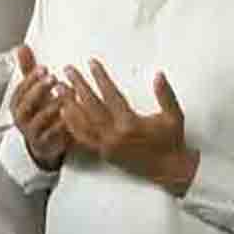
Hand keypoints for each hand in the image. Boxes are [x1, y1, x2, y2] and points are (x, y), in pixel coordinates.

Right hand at [8, 46, 70, 170]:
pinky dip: (61, 126)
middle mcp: (21, 119)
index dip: (31, 79)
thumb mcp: (33, 89)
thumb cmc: (39, 109)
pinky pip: (52, 136)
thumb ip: (28, 69)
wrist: (42, 141)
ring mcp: (32, 132)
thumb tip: (21, 46)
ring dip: (51, 108)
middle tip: (53, 78)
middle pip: (26, 105)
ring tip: (63, 96)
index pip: (20, 90)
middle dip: (39, 90)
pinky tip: (71, 117)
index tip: (44, 68)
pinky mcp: (45, 144)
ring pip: (39, 121)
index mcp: (17, 104)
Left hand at [58, 61, 199, 195]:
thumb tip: (158, 75)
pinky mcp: (104, 154)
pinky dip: (71, 125)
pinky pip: (82, 139)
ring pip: (81, 123)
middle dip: (78, 86)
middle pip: (90, 107)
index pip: (110, 95)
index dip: (100, 77)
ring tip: (59, 89)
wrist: (169, 170)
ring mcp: (106, 146)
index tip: (91, 63)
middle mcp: (114, 136)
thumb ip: (165, 95)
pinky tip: (64, 114)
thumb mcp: (174, 116)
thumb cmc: (172, 141)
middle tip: (68, 71)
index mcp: (130, 124)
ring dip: (69, 104)